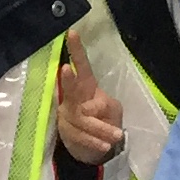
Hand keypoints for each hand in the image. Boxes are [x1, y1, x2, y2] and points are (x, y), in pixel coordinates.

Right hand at [54, 49, 123, 164]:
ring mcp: (66, 113)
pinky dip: (94, 141)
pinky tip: (105, 145)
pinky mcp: (64, 130)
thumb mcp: (112, 109)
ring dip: (100, 128)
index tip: (72, 33)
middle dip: (67, 78)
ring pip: (81, 118)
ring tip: (116, 136)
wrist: (94, 147)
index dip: (76, 50)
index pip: (82, 65)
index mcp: (86, 85)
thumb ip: (104, 105)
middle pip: (69, 86)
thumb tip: (87, 110)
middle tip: (66, 68)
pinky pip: (79, 135)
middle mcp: (73, 96)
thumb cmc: (105, 119)